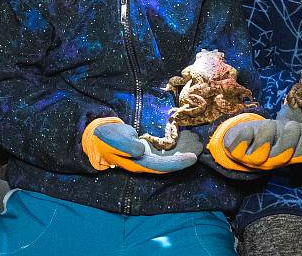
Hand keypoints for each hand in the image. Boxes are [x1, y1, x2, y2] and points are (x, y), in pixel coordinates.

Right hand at [83, 119, 202, 172]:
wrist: (100, 135)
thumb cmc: (108, 136)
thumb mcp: (115, 138)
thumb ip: (127, 144)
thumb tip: (141, 149)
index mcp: (138, 163)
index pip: (162, 166)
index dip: (178, 163)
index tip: (192, 158)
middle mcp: (146, 163)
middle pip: (171, 164)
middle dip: (185, 156)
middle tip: (200, 146)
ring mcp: (148, 157)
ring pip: (170, 157)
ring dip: (183, 150)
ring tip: (197, 141)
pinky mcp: (149, 150)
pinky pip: (167, 150)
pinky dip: (177, 145)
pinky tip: (186, 137)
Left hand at [207, 107, 301, 170]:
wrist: (243, 138)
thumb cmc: (272, 135)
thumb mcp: (292, 130)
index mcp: (288, 154)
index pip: (301, 155)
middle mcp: (272, 160)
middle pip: (284, 156)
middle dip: (289, 139)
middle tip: (290, 125)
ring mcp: (254, 158)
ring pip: (262, 154)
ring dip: (267, 136)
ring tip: (270, 124)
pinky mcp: (236, 152)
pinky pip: (238, 149)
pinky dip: (243, 138)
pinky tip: (247, 130)